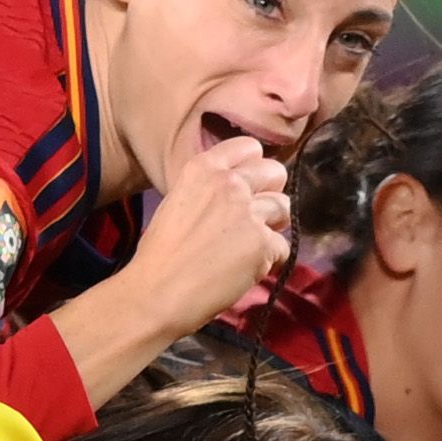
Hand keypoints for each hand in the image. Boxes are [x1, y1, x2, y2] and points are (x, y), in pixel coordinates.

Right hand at [117, 132, 293, 335]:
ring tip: (248, 247)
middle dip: (270, 193)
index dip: (253, 168)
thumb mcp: (179, 200)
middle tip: (253, 218)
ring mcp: (249, 211)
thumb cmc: (159, 254)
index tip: (247, 188)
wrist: (157, 292)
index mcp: (203, 167)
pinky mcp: (263, 243)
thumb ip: (210, 190)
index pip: (250, 147)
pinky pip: (283, 247)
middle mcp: (230, 182)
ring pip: (284, 208)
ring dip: (272, 227)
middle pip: (275, 173)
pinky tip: (245, 270)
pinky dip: (269, 261)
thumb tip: (241, 194)